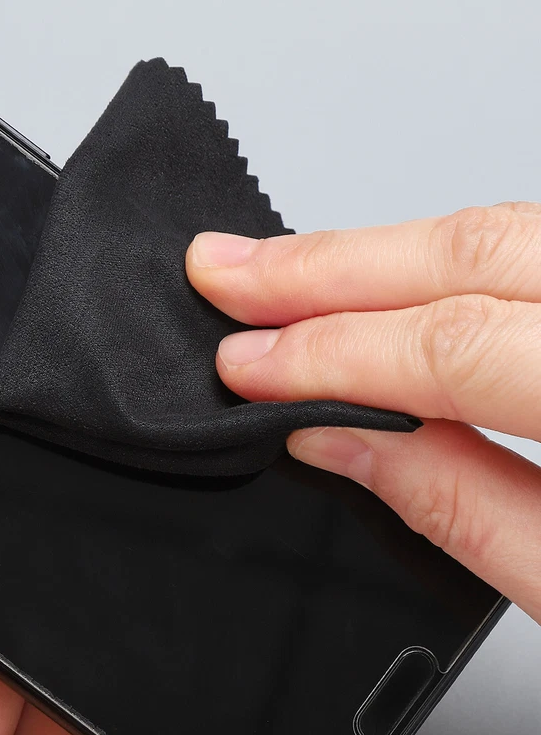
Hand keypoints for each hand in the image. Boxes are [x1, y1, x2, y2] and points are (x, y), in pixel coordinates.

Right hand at [186, 202, 540, 623]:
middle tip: (225, 269)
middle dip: (331, 264)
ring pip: (509, 229)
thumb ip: (458, 505)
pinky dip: (443, 260)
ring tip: (282, 270)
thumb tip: (333, 439)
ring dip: (379, 252)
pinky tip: (378, 279)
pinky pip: (531, 247)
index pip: (457, 348)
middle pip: (478, 250)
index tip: (244, 363)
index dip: (332, 354)